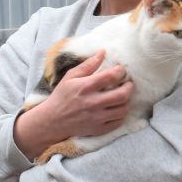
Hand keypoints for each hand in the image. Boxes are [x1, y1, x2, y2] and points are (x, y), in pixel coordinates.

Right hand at [14, 50, 134, 159]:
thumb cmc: (62, 96)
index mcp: (85, 87)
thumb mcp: (71, 77)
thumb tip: (103, 51)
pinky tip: (117, 108)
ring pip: (123, 110)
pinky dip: (122, 114)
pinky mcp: (98, 129)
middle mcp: (92, 103)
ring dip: (127, 101)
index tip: (121, 70)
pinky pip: (119, 122)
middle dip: (129, 87)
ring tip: (123, 96)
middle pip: (122, 95)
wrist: (52, 121)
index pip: (111, 77)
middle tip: (128, 83)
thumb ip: (88, 64)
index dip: (121, 71)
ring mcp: (96, 118)